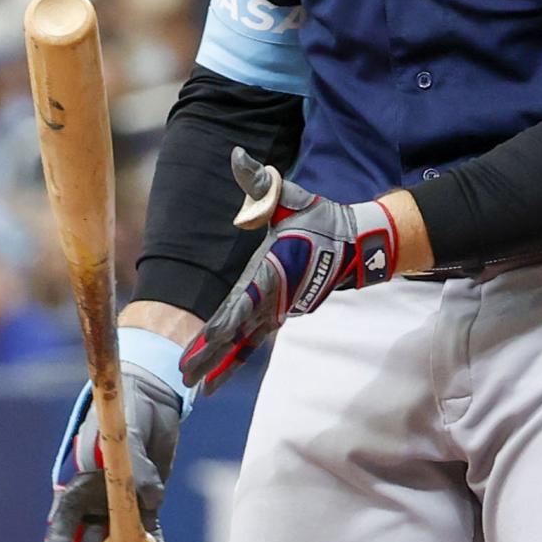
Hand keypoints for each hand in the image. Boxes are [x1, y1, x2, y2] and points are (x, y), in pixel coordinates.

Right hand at [46, 365, 179, 541]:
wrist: (154, 393)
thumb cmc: (128, 408)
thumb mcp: (126, 430)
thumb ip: (135, 466)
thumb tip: (151, 502)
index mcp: (77, 485)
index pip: (61, 532)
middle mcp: (96, 500)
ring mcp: (121, 503)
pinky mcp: (147, 502)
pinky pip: (149, 534)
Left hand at [179, 148, 398, 394]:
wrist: (355, 245)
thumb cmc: (318, 219)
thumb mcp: (289, 196)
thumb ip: (259, 181)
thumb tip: (236, 155)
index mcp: (273, 270)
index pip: (246, 298)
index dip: (227, 320)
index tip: (209, 338)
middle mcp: (275, 296)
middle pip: (240, 330)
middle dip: (213, 355)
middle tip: (186, 377)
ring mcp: (280, 309)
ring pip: (246, 341)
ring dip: (223, 363)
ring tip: (199, 387)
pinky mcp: (282, 314)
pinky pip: (255, 340)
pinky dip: (237, 357)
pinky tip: (219, 374)